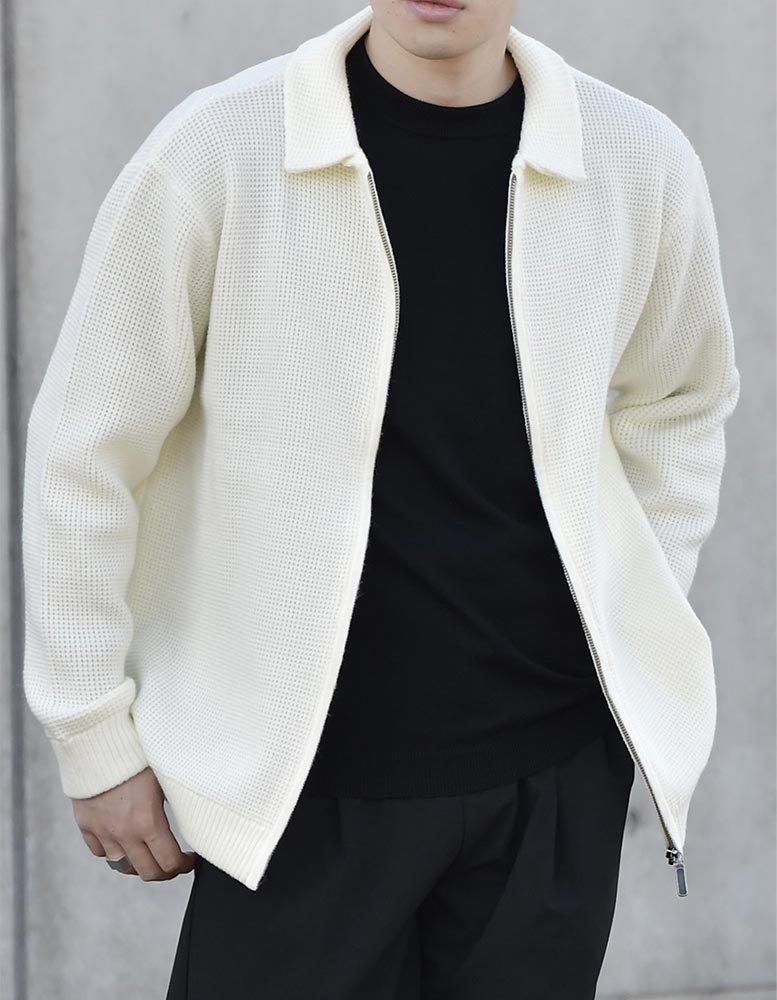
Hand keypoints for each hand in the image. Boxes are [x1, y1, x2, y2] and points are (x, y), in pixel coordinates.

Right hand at [71, 766, 198, 880]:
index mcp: (148, 822)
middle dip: (165, 872)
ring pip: (122, 866)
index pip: (169, 863)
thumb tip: (195, 816)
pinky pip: (100, 852)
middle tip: (174, 863)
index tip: (190, 859)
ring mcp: (102, 832)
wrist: (97, 742)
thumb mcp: (165, 777)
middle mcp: (123, 833)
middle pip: (147, 873)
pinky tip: (124, 842)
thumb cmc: (136, 755)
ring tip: (150, 853)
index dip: (184, 865)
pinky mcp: (86, 825)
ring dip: (139, 864)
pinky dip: (113, 852)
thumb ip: (177, 802)